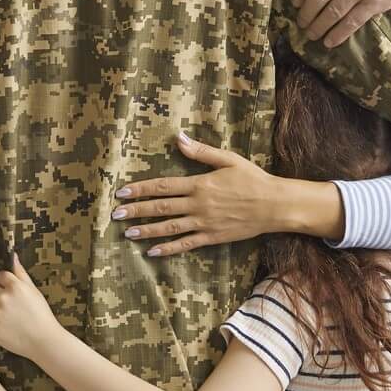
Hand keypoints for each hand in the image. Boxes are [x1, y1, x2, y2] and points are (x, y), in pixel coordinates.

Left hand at [0, 254, 62, 359]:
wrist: (43, 341)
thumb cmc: (41, 315)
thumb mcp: (34, 291)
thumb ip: (21, 273)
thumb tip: (13, 256)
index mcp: (15, 287)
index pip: (0, 276)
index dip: (5, 283)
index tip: (10, 291)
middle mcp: (3, 298)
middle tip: (6, 304)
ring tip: (0, 314)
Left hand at [112, 132, 282, 256]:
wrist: (275, 205)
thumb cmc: (253, 179)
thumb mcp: (228, 159)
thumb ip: (201, 152)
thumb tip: (179, 138)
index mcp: (200, 184)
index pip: (163, 186)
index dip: (141, 189)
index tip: (122, 192)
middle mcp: (199, 204)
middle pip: (161, 208)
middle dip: (136, 211)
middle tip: (116, 215)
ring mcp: (205, 223)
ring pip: (170, 228)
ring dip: (147, 231)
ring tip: (128, 233)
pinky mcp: (212, 237)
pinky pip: (186, 244)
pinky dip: (168, 249)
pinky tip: (152, 252)